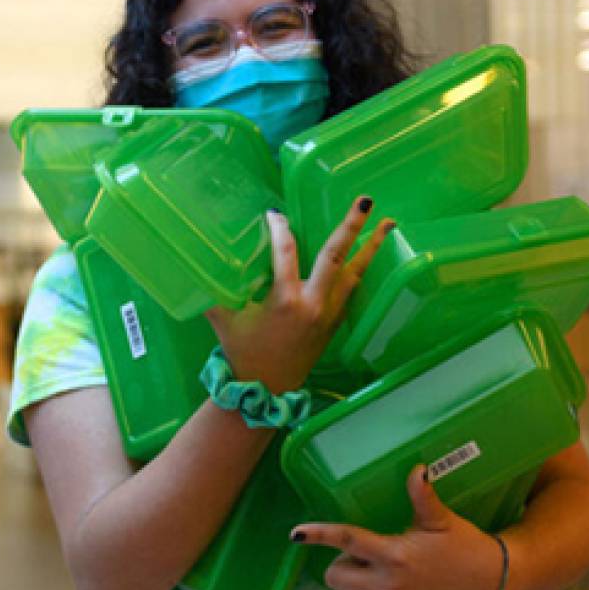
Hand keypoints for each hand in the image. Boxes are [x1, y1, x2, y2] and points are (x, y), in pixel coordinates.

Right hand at [204, 197, 391, 394]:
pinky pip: (352, 289)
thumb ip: (215, 290)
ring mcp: (329, 313)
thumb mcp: (225, 319)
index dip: (279, 229)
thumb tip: (199, 263)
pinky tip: (373, 253)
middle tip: (365, 201)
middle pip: (335, 256)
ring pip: (354, 273)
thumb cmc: (243, 352)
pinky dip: (363, 269)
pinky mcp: (335, 322)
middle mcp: (313, 304)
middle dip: (351, 227)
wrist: (268, 388)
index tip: (274, 214)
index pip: (285, 252)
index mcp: (285, 300)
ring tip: (389, 223)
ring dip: (372, 247)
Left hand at [291, 465, 506, 589]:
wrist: (486, 582)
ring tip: (376, 566)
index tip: (296, 533)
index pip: (348, 542)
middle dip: (342, 560)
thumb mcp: (440, 520)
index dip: (319, 535)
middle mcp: (388, 586)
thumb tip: (417, 468)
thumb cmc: (463, 545)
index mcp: (395, 556)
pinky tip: (384, 583)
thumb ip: (422, 495)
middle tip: (367, 550)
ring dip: (350, 580)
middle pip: (335, 575)